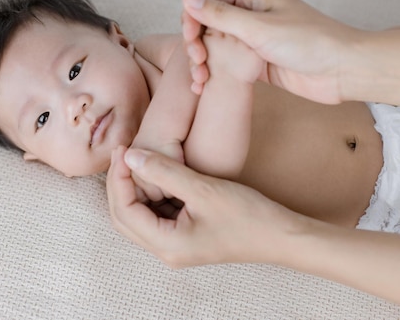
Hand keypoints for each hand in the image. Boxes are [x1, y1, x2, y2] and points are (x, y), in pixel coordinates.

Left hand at [106, 145, 300, 267]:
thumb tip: (130, 155)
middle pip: (125, 217)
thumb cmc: (248, 215)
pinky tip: (153, 174)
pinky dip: (148, 195)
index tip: (124, 149)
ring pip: (137, 217)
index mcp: (168, 244)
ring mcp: (175, 246)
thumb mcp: (203, 188)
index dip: (119, 178)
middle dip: (120, 184)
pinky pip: (154, 216)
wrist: (280, 236)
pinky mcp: (184, 237)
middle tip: (124, 151)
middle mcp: (166, 250)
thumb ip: (164, 172)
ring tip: (134, 159)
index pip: (125, 210)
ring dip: (132, 189)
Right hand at [182, 0, 362, 103]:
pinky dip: (214, 73)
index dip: (193, 14)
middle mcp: (251, 14)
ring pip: (216, 45)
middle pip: (208, 21)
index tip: (191, 37)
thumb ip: (221, 15)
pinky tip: (205, 87)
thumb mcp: (259, 28)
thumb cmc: (309, 42)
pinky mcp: (257, 62)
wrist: (342, 71)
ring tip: (200, 79)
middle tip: (198, 61)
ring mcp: (253, 39)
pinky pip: (228, 64)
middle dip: (196, 40)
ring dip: (203, 60)